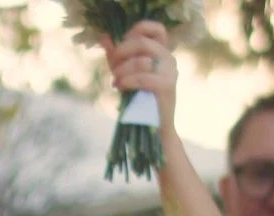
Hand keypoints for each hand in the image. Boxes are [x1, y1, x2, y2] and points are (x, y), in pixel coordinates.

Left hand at [101, 21, 179, 138]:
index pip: (156, 28)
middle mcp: (169, 58)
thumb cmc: (138, 99)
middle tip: (112, 67)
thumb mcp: (125, 72)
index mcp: (162, 52)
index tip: (122, 44)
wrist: (153, 128)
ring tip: (116, 82)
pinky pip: (142, 77)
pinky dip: (127, 81)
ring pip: (140, 61)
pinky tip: (120, 87)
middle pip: (141, 42)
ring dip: (121, 71)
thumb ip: (116, 55)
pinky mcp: (166, 86)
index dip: (136, 30)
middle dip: (120, 53)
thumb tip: (103, 37)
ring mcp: (170, 72)